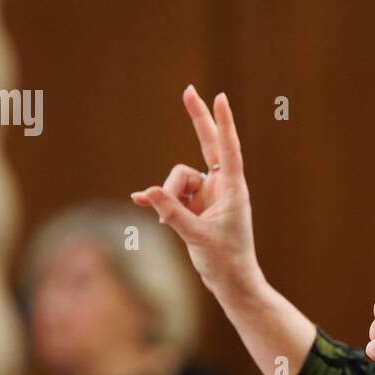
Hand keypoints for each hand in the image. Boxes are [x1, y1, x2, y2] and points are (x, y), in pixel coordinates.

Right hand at [130, 86, 260, 300]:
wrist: (230, 282)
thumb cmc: (225, 260)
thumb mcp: (196, 236)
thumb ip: (173, 213)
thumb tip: (149, 191)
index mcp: (233, 189)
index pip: (228, 148)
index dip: (223, 122)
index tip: (220, 98)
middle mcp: (221, 187)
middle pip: (208, 144)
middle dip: (198, 120)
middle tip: (189, 91)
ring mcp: (206, 196)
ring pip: (178, 179)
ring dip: (168, 196)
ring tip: (169, 224)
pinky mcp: (193, 207)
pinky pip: (170, 194)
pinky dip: (159, 199)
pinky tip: (141, 200)